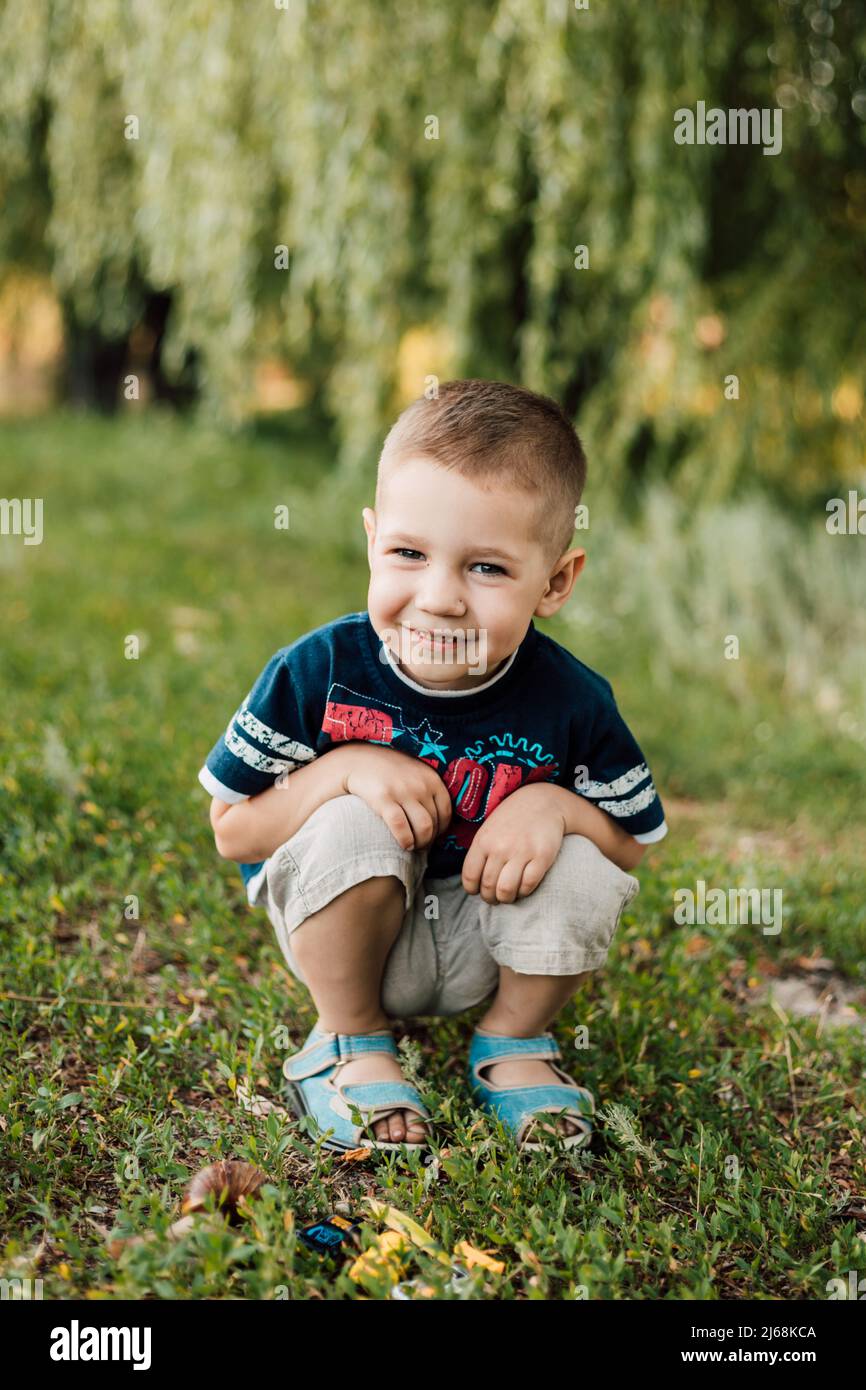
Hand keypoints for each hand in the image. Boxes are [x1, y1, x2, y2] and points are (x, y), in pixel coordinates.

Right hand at [341, 744, 451, 850]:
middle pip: (434, 823)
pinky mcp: (384, 798)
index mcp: (432, 779)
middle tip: (420, 846)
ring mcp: (403, 791)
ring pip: (423, 828)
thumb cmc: (391, 773)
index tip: (432, 837)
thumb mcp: (416, 774)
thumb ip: (429, 791)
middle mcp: (421, 785)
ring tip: (412, 847)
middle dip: (429, 840)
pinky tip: (404, 845)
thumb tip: (440, 822)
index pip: (446, 812)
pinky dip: (405, 840)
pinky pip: (401, 827)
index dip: (441, 830)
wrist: (360, 761)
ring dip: (420, 843)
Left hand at [461, 784, 565, 903]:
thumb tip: (473, 882)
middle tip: (495, 898)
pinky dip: (525, 891)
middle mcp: (500, 847)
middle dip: (490, 898)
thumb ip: (480, 853)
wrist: (543, 802)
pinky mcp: (542, 857)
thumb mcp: (489, 830)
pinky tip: (524, 886)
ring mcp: (522, 852)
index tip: (478, 891)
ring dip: (506, 898)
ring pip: (506, 891)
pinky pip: (528, 885)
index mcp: (483, 841)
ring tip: (509, 896)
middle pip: (488, 887)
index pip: (470, 877)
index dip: (473, 890)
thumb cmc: (512, 819)